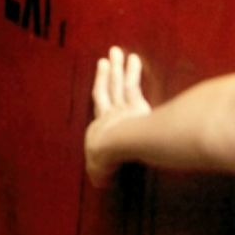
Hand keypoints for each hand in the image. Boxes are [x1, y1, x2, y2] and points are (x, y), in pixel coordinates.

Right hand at [85, 46, 151, 187]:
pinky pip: (133, 84)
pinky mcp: (135, 105)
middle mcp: (109, 114)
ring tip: (120, 51)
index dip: (99, 88)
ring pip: (120, 83)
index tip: (99, 76)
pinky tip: (135, 58)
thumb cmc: (105, 158)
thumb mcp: (101, 169)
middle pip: (108, 88)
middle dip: (107, 73)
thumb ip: (102, 173)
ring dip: (119, 67)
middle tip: (108, 57)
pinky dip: (133, 72)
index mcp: (101, 126)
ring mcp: (122, 107)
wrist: (112, 148)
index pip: (101, 103)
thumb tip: (100, 183)